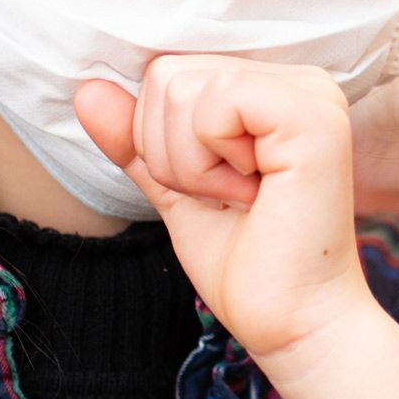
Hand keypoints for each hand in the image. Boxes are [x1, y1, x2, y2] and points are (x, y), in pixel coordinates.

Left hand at [74, 57, 398, 398]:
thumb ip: (136, 139)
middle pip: (169, 74)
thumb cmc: (247, 264)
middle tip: (231, 197)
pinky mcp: (311, 117)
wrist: (293, 325)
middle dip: (171, 151)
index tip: (220, 189)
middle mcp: (301, 79)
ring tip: (244, 198)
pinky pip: (213, 103)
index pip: (169, 72)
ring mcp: (310, 94)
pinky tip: (253, 193)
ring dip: (190, 163)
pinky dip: (207, 162)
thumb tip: (86, 88)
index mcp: (276, 88)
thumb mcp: (176, 189)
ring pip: (181, 88)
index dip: (163, 141)